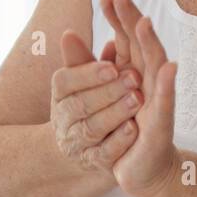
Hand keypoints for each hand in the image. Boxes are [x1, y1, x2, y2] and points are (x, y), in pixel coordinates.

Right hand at [51, 31, 142, 176]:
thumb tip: (70, 33)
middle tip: (134, 79)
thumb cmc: (90, 104)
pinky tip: (133, 129)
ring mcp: (76, 144)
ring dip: (116, 112)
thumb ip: (82, 58)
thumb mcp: (85, 81)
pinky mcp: (94, 163)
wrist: (85, 149)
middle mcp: (63, 121)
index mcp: (60, 95)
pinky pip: (104, 154)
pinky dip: (118, 141)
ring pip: (93, 128)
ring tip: (137, 99)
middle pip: (81, 104)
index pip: (65, 81)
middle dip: (109, 90)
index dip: (88, 73)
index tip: (112, 65)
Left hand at [99, 0, 178, 196]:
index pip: (126, 36)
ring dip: (151, 43)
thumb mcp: (97, 92)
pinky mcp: (162, 122)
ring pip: (156, 65)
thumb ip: (84, 64)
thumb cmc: (123, 127)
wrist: (140, 166)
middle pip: (142, 43)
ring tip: (144, 23)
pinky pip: (165, 100)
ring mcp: (158, 98)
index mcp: (134, 69)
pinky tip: (168, 68)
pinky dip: (167, 84)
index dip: (118, 15)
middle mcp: (149, 79)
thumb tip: (69, 33)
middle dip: (133, 19)